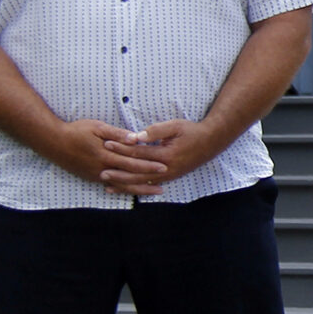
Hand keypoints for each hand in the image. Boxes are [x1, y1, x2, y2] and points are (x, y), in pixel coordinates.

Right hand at [42, 119, 164, 188]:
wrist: (53, 142)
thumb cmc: (76, 131)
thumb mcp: (97, 127)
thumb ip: (117, 134)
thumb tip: (135, 139)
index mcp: (105, 155)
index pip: (132, 162)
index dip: (148, 165)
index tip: (163, 166)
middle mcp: (102, 169)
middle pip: (130, 176)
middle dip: (148, 179)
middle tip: (165, 182)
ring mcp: (96, 175)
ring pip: (122, 185)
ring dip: (139, 189)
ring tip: (155, 191)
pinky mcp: (92, 178)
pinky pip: (112, 185)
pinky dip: (125, 189)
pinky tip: (135, 191)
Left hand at [101, 118, 223, 196]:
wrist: (211, 142)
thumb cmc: (192, 131)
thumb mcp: (175, 126)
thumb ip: (156, 130)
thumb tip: (136, 136)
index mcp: (167, 155)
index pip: (139, 153)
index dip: (122, 148)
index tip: (107, 144)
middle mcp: (166, 169)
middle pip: (137, 172)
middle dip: (118, 172)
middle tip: (100, 171)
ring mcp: (168, 176)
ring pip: (142, 183)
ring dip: (124, 184)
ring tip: (107, 185)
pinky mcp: (169, 178)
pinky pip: (149, 185)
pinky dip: (135, 187)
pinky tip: (125, 188)